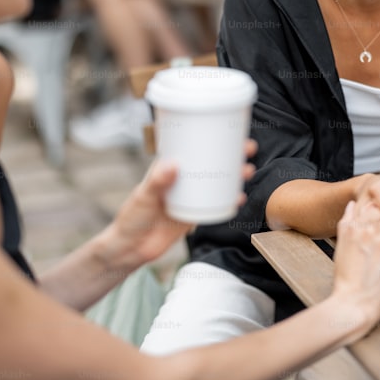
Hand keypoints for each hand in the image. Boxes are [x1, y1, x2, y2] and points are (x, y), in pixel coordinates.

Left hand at [110, 141, 256, 263]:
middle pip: (210, 162)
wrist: (132, 249)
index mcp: (168, 167)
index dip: (209, 136)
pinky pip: (216, 205)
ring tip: (247, 171)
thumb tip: (173, 165)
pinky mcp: (195, 214)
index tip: (225, 130)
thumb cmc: (132, 217)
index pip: (191, 146)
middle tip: (247, 148)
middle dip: (230, 153)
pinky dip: (229, 201)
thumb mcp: (144, 196)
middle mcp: (182, 179)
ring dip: (234, 175)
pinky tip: (239, 198)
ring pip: (217, 182)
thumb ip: (158, 181)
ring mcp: (190, 197)